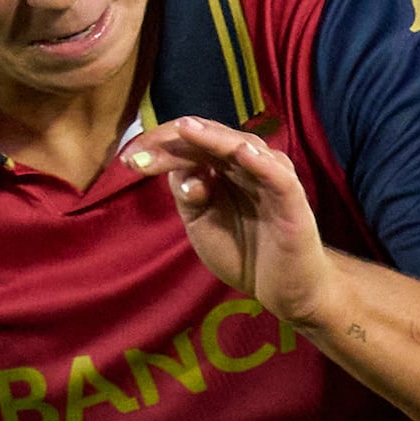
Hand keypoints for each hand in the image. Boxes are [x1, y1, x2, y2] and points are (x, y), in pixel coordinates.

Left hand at [122, 114, 337, 320]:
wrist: (285, 290)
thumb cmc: (246, 252)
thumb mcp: (201, 223)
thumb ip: (188, 196)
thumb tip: (183, 174)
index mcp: (222, 168)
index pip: (188, 143)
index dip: (158, 146)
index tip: (128, 161)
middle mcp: (246, 166)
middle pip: (209, 138)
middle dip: (173, 141)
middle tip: (140, 154)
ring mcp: (270, 179)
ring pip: (242, 146)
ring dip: (213, 138)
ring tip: (187, 131)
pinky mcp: (292, 201)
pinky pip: (277, 176)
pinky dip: (261, 163)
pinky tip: (241, 154)